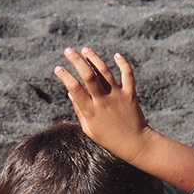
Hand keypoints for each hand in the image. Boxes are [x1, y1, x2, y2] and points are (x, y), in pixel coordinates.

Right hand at [54, 47, 147, 163]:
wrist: (135, 143)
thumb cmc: (109, 138)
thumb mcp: (89, 129)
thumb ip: (79, 110)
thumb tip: (70, 92)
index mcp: (91, 111)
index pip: (74, 88)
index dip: (64, 76)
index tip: (58, 68)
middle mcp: (103, 101)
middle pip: (88, 75)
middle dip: (76, 60)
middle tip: (68, 50)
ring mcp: (117, 96)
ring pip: (105, 71)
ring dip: (94, 58)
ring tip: (85, 49)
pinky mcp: (130, 94)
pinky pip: (128, 75)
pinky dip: (123, 63)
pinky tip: (116, 55)